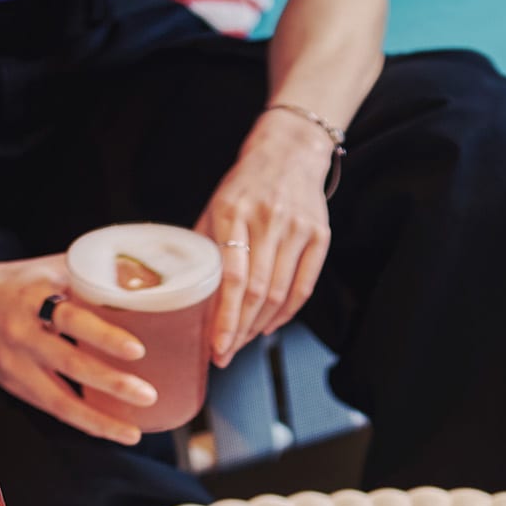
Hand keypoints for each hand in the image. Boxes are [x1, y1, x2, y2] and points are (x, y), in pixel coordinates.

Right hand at [0, 256, 158, 445]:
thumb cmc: (17, 283)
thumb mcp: (48, 268)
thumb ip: (91, 275)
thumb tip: (147, 282)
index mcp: (33, 297)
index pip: (72, 317)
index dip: (104, 335)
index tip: (137, 350)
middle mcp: (21, 332)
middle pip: (69, 362)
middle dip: (111, 383)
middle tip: (148, 394)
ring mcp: (14, 363)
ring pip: (58, 400)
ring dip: (98, 420)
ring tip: (132, 433)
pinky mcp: (11, 385)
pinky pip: (50, 407)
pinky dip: (81, 421)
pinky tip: (108, 430)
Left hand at [197, 111, 331, 366]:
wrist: (289, 151)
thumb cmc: (246, 185)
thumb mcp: (216, 207)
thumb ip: (204, 248)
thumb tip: (185, 296)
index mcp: (234, 212)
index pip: (232, 278)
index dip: (225, 318)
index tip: (216, 347)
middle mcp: (268, 219)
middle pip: (257, 292)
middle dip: (240, 331)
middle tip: (225, 354)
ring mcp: (297, 228)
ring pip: (280, 294)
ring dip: (260, 327)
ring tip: (243, 342)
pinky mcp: (319, 235)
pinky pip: (303, 287)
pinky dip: (286, 314)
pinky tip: (269, 327)